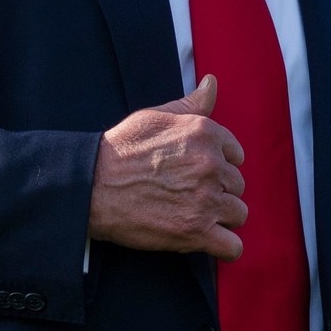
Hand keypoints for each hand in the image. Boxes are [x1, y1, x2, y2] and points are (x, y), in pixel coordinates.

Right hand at [88, 76, 248, 258]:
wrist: (91, 187)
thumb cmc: (121, 150)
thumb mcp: (156, 117)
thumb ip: (191, 104)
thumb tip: (212, 83)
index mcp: (205, 133)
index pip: (236, 155)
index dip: (219, 166)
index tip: (198, 174)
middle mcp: (211, 164)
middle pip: (237, 185)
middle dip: (219, 192)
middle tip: (190, 196)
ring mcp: (205, 199)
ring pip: (238, 213)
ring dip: (221, 218)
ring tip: (194, 216)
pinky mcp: (195, 231)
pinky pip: (232, 246)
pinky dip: (224, 247)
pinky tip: (209, 241)